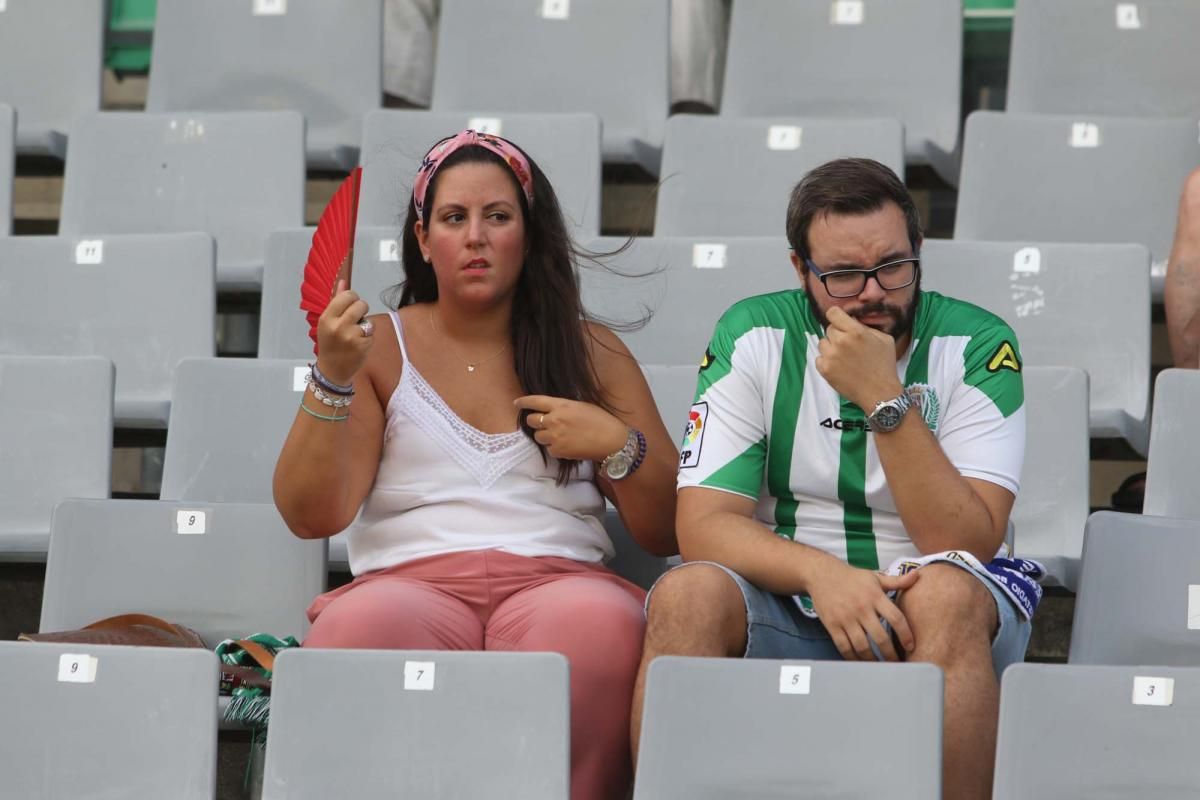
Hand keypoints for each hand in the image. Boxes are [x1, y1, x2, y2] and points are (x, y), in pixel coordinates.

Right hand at [316, 280, 371, 384]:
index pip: (347, 296)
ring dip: (365, 325)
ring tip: (355, 333)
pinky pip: (372, 333)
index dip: (352, 298)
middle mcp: (338, 326)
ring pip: (368, 320)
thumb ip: (336, 301)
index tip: (351, 304)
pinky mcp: (363, 345)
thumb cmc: (329, 343)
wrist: (332, 370)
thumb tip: (343, 281)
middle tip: (355, 319)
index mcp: (327, 318)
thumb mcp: (327, 322)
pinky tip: (359, 343)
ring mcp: (351, 337)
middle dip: (361, 309)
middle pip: (361, 305)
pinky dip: (368, 337)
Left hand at [514, 395, 628, 461]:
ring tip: (559, 436)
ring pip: (538, 436)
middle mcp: (554, 420)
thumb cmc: (600, 420)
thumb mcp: (581, 406)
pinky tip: (567, 446)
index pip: (535, 401)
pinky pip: (549, 449)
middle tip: (545, 424)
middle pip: (531, 420)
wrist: (611, 440)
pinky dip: (555, 448)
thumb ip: (563, 407)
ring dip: (545, 436)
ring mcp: (555, 436)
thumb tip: (552, 410)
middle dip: (535, 421)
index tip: (517, 403)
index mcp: (561, 405)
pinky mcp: (558, 451)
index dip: (523, 402)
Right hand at [805, 555, 917, 661]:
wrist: (822, 574)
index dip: (905, 634)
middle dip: (890, 654)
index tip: (910, 646)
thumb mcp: (875, 577)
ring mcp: (846, 618)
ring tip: (879, 666)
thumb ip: (897, 581)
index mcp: (875, 596)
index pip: (895, 618)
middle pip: (880, 637)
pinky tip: (859, 661)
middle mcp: (861, 608)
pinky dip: (852, 658)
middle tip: (896, 663)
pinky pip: (844, 646)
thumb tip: (917, 575)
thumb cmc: (852, 578)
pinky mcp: (832, 625)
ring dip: (872, 660)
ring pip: (862, 646)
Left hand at [815, 306, 903, 411]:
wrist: (879, 392)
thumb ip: (866, 327)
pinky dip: (826, 361)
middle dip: (838, 334)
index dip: (836, 316)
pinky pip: (819, 358)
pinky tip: (839, 366)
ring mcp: (830, 356)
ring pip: (822, 343)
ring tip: (844, 357)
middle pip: (829, 329)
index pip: (833, 313)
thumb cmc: (885, 365)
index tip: (840, 322)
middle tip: (848, 346)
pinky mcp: (824, 369)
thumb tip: (852, 321)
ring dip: (831, 347)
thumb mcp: (884, 339)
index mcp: (856, 332)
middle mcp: (841, 341)